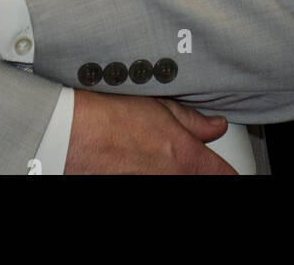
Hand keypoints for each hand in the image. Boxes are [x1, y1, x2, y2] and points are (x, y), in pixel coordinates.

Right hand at [64, 90, 236, 173]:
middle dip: (193, 166)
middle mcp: (172, 180)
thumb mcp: (157, 105)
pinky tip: (132, 160)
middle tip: (174, 151)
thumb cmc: (107, 116)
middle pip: (199, 179)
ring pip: (172, 180)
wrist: (69, 135)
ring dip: (167, 169)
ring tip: (148, 152)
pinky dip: (144, 172)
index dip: (223, 167)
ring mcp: (150, 187)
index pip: (225, 174)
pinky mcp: (130, 189)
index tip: (217, 162)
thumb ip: (192, 119)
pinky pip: (146, 180)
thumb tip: (214, 125)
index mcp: (186, 158)